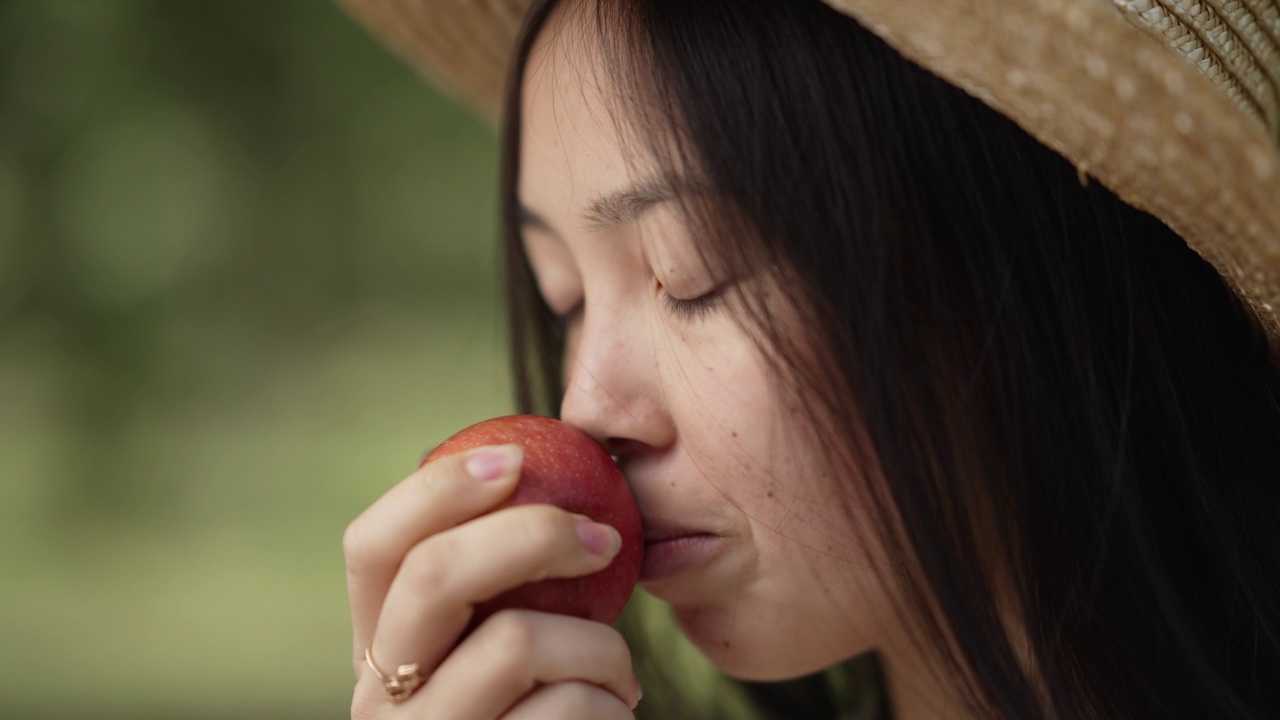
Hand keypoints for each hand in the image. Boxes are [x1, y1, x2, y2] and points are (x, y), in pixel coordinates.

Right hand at [344, 444, 640, 718]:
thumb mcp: (490, 658)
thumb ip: (493, 593)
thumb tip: (537, 476)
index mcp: (377, 649)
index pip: (371, 545)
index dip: (437, 488)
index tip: (517, 455)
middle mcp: (379, 699)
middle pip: (434, 573)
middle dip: (534, 534)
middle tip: (607, 539)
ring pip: (515, 642)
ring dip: (600, 646)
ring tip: (621, 674)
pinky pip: (565, 711)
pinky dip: (612, 706)